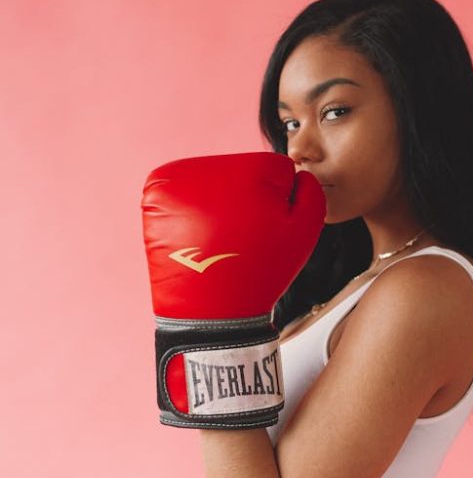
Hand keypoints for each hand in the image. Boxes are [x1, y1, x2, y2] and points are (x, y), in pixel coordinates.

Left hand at [141, 152, 324, 428]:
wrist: (211, 311)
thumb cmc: (261, 272)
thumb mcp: (306, 232)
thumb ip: (311, 191)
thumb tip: (295, 174)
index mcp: (252, 167)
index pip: (277, 169)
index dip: (280, 202)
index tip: (266, 229)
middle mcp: (211, 165)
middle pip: (242, 171)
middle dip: (248, 198)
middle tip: (243, 237)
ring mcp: (178, 179)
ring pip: (214, 181)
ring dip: (220, 203)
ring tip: (220, 239)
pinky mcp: (156, 194)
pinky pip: (185, 192)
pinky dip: (193, 210)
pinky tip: (199, 235)